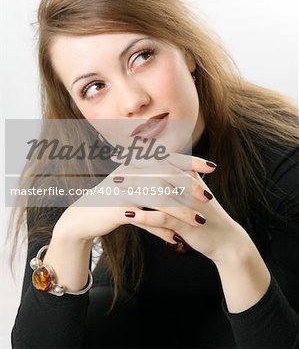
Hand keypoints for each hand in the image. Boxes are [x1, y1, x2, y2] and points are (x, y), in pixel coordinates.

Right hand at [53, 153, 215, 242]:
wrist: (82, 218)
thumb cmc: (112, 203)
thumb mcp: (135, 190)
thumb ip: (156, 187)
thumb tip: (179, 185)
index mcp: (137, 165)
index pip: (168, 158)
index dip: (191, 161)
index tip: (212, 167)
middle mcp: (131, 173)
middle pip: (167, 176)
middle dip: (191, 187)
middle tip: (209, 198)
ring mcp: (124, 190)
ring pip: (159, 198)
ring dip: (182, 212)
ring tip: (199, 222)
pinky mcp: (118, 208)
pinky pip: (146, 219)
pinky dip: (161, 229)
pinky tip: (174, 239)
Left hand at [121, 156, 250, 264]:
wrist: (227, 241)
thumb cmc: (206, 217)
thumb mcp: (194, 195)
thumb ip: (179, 180)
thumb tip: (157, 168)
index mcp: (191, 178)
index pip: (163, 162)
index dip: (141, 159)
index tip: (120, 156)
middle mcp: (191, 187)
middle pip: (159, 174)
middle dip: (135, 172)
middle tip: (113, 171)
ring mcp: (190, 204)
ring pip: (160, 193)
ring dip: (136, 190)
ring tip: (116, 190)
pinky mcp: (189, 223)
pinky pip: (165, 217)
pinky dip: (146, 216)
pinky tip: (130, 217)